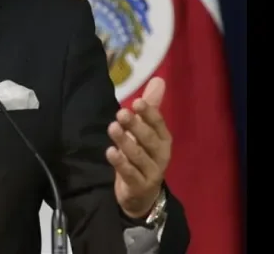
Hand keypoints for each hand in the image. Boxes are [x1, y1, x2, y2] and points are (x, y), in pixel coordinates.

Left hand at [106, 77, 170, 217]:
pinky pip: (130, 173)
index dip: (149, 114)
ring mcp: (151, 172)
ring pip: (138, 156)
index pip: (159, 124)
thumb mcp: (146, 131)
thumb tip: (159, 79)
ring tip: (112, 128)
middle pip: (148, 139)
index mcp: (163, 139)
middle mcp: (161, 155)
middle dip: (136, 126)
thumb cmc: (143, 156)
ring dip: (125, 142)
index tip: (137, 102)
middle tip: (121, 113)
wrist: (142, 194)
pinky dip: (120, 163)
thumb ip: (151, 107)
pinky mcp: (139, 185)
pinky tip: (110, 151)